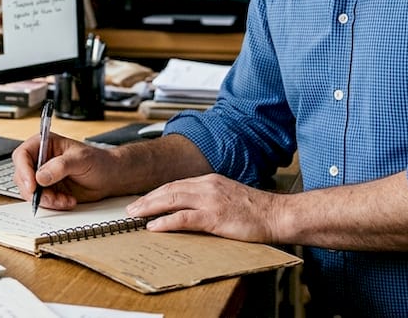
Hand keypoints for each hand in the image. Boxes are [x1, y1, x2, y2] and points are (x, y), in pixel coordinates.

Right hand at [11, 132, 116, 209]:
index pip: (23, 155)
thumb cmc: (98, 161)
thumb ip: (60, 166)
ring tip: (65, 200)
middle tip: (50, 198)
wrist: (109, 178)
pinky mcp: (49, 191)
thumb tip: (40, 177)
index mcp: (45, 144)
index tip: (32, 185)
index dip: (24, 170)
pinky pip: (42, 201)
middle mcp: (40, 160)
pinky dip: (53, 205)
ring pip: (30, 192)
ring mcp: (43, 177)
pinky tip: (68, 201)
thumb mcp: (81, 159)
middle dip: (35, 191)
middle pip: (22, 176)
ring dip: (46, 200)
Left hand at [125, 173, 286, 244]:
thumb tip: (188, 209)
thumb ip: (209, 198)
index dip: (156, 193)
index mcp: (210, 181)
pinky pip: (184, 218)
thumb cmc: (256, 210)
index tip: (143, 200)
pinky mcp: (215, 217)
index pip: (176, 184)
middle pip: (169, 189)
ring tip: (135, 215)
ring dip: (150, 208)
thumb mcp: (228, 197)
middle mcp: (208, 186)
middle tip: (130, 208)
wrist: (277, 214)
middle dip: (147, 199)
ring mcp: (211, 200)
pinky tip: (154, 227)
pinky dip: (166, 222)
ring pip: (172, 200)